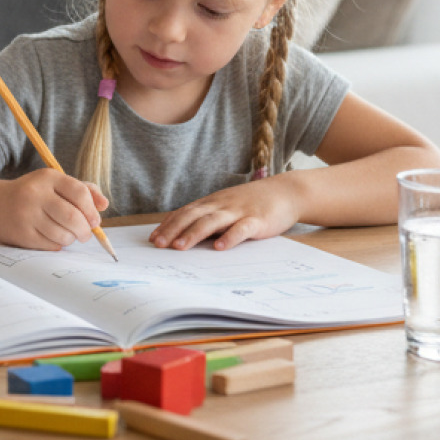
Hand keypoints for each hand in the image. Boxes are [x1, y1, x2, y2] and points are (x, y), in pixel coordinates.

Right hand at [0, 168, 108, 250]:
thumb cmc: (34, 195)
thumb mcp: (55, 184)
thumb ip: (83, 190)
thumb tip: (104, 205)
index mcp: (48, 177)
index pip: (79, 193)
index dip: (91, 210)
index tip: (95, 220)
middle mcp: (35, 194)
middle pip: (73, 217)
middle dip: (85, 230)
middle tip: (85, 234)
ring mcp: (27, 215)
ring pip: (63, 234)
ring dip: (71, 239)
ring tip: (68, 235)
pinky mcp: (22, 234)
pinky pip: (51, 245)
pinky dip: (58, 244)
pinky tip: (53, 237)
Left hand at [149, 178, 301, 250]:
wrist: (286, 192)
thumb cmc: (253, 203)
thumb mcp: (227, 207)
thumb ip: (209, 218)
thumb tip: (186, 235)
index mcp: (213, 203)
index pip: (185, 212)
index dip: (168, 224)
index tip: (153, 238)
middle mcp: (222, 205)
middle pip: (193, 216)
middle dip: (173, 230)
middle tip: (158, 244)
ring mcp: (239, 212)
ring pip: (212, 221)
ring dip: (194, 234)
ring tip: (180, 247)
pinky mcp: (257, 220)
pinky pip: (241, 229)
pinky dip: (230, 237)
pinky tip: (219, 247)